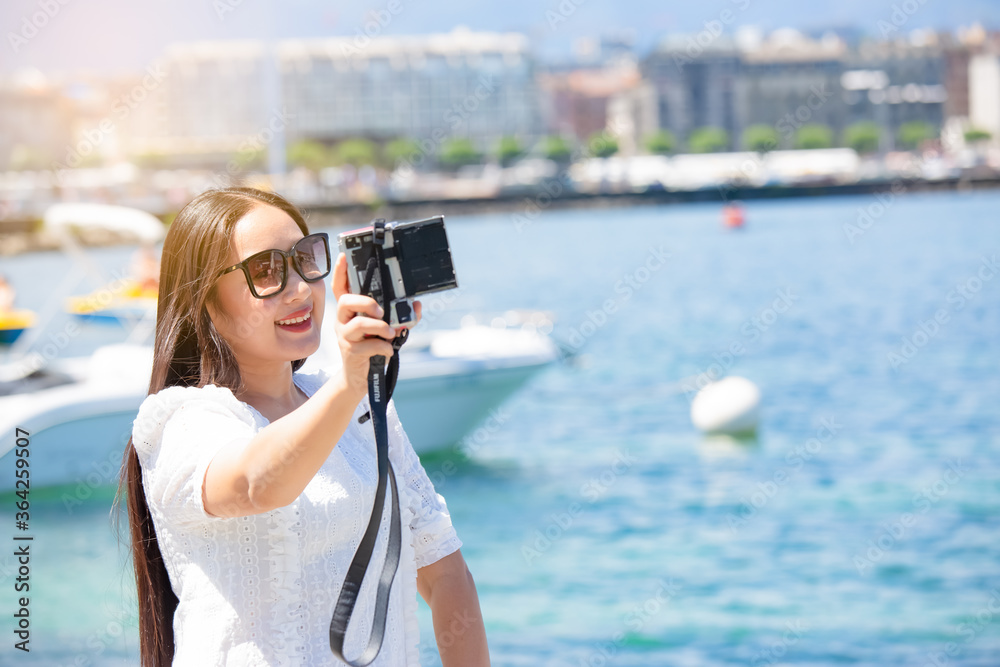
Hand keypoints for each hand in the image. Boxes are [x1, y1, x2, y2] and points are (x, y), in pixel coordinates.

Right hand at [332, 253, 420, 398]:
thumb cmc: (373, 347)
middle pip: (345, 300)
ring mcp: (344, 335)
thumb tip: (417, 306)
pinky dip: (384, 347)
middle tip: (381, 311)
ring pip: (358, 323)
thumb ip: (402, 317)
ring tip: (390, 333)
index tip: (344, 256)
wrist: (361, 377)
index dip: (341, 272)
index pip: (341, 287)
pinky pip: (368, 345)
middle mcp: (343, 320)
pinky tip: (388, 351)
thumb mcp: (387, 330)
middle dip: (365, 301)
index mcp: (350, 310)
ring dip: (379, 327)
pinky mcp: (350, 351)